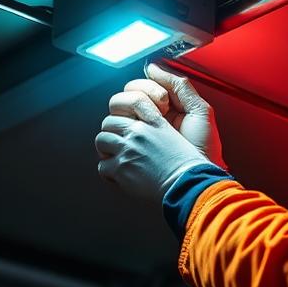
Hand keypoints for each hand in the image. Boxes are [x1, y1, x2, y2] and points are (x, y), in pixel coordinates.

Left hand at [95, 92, 209, 201]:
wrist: (186, 184)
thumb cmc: (185, 165)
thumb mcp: (175, 134)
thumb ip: (156, 124)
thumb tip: (140, 122)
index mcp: (153, 121)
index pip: (128, 102)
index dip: (123, 113)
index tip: (125, 122)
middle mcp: (138, 133)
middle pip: (109, 122)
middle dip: (113, 133)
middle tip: (120, 144)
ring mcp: (127, 150)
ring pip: (101, 140)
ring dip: (107, 150)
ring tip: (118, 158)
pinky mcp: (120, 169)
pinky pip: (102, 166)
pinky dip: (109, 172)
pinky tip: (120, 175)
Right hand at [120, 62, 226, 168]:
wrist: (200, 178)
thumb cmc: (204, 148)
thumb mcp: (199, 111)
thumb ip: (179, 85)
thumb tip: (151, 67)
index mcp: (158, 111)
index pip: (136, 88)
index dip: (148, 89)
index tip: (165, 102)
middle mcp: (142, 124)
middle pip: (118, 101)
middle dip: (136, 102)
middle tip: (158, 115)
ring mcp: (132, 143)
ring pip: (110, 121)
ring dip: (125, 122)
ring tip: (148, 132)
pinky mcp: (125, 161)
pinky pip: (107, 147)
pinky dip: (116, 142)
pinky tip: (137, 145)